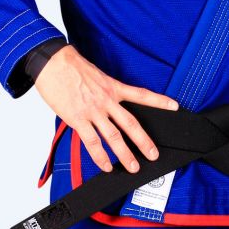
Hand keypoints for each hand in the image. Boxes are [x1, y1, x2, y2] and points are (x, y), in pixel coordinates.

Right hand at [34, 44, 178, 172]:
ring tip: (133, 167)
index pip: (141, 94)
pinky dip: (100, 156)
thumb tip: (108, 103)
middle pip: (131, 123)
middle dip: (144, 141)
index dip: (159, 101)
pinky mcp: (77, 119)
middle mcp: (107, 100)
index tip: (174, 106)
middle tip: (153, 154)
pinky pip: (92, 142)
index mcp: (113, 87)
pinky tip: (106, 165)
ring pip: (114, 136)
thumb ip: (105, 90)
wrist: (53, 62)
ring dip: (124, 154)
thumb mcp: (96, 75)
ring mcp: (93, 111)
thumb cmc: (72, 66)